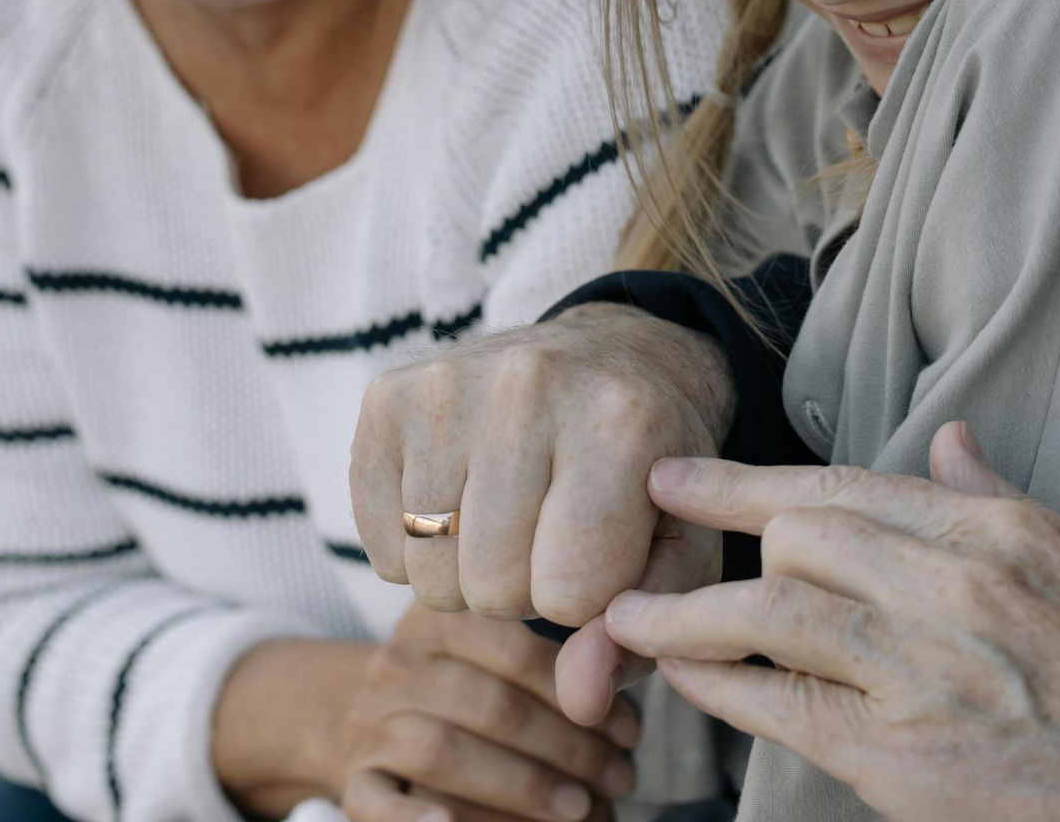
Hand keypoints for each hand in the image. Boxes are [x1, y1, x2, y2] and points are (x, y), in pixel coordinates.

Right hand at [212, 611, 638, 821]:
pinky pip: (377, 803)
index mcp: (440, 619)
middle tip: (621, 776)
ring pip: (443, 749)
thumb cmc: (461, 685)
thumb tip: (620, 674)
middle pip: (490, 704)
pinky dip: (414, 819)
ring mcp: (370, 724)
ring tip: (580, 807)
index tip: (629, 731)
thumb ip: (558, 660)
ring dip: (521, 784)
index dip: (580, 692)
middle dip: (568, 746)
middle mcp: (398, 664)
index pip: (516, 648)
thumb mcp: (495, 653)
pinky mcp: (353, 783)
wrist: (350, 715)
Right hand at [350, 304, 732, 631]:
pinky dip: (416, 551)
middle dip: (527, 590)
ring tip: (510, 524)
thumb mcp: (680, 546)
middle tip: (552, 536)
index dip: (590, 599)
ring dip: (470, 577)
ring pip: (431, 574)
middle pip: (494, 586)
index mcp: (620, 421)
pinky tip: (461, 505)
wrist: (615, 358)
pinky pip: (379, 542)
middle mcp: (528, 387)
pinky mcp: (388, 395)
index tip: (604, 552)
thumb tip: (581, 701)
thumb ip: (641, 632)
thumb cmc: (651, 467)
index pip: (573, 592)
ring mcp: (448, 385)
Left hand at [601, 423, 1059, 821]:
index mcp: (997, 533)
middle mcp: (952, 586)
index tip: (683, 477)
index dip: (748, 481)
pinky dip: (721, 688)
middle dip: (713, 536)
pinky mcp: (906, 759)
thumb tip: (950, 441)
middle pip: (794, 534)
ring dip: (683, 613)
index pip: (844, 485)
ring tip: (624, 615)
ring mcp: (925, 672)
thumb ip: (1012, 501)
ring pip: (769, 611)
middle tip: (649, 537)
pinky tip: (683, 678)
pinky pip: (785, 707)